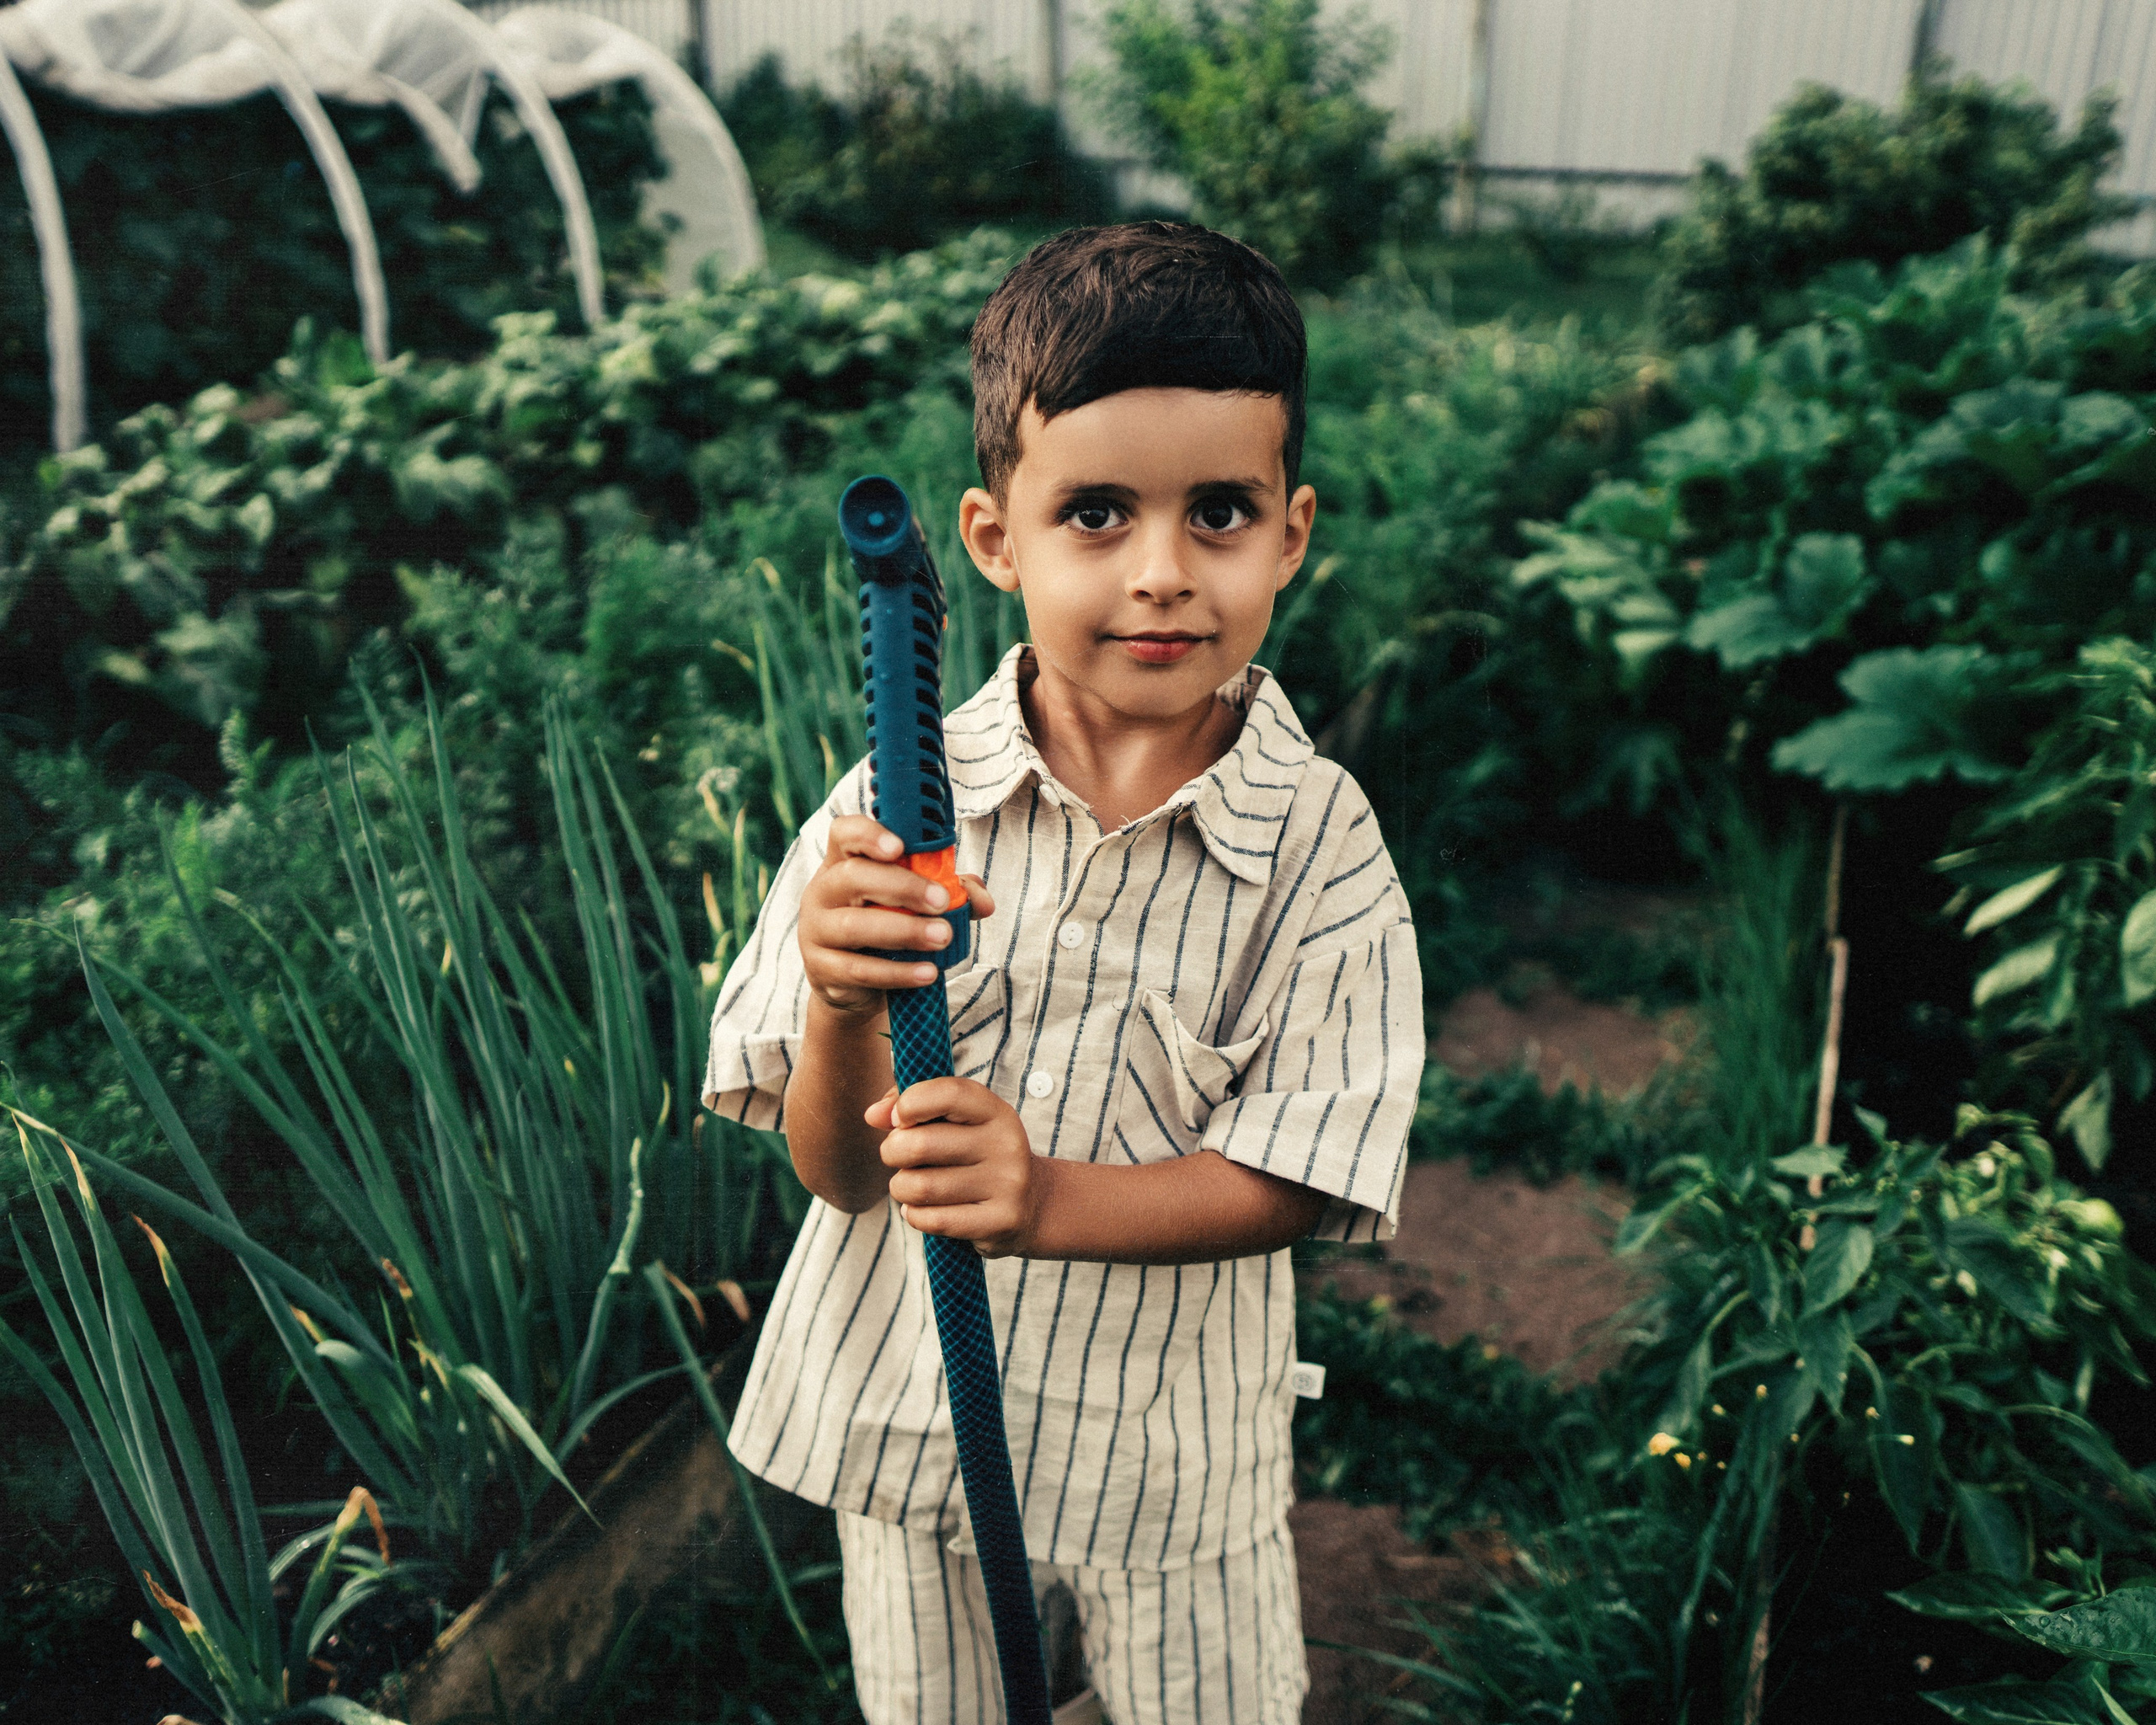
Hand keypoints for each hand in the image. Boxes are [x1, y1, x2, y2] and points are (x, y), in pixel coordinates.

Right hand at [798, 816, 993, 1015]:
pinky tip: (928, 972)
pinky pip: (860, 970)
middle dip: (903, 886)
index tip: (900, 847)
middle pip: (853, 876)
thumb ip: (950, 892)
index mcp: (842, 863)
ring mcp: (816, 931)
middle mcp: (822, 891)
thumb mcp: (913, 904)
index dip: (868, 834)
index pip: (843, 833)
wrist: (854, 985)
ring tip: (943, 937)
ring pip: (855, 925)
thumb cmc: (885, 927)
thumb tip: (982, 901)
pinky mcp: (821, 969)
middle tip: (942, 901)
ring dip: (905, 930)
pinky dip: (898, 972)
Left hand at [869, 1077, 1043, 1257]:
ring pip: (921, 1187)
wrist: (1033, 1205)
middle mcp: (1006, 1145)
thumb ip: (912, 1105)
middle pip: (921, 1145)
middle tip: (895, 1156)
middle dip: (892, 1151)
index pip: (949, 1094)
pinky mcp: (1000, 1222)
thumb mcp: (957, 1122)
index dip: (910, 1103)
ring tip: (908, 1185)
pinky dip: (914, 1216)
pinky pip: (933, 1221)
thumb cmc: (977, 1155)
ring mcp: (1008, 1185)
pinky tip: (920, 1210)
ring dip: (900, 1187)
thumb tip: (873, 1115)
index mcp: (996, 1112)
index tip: (898, 1119)